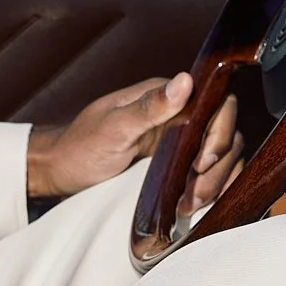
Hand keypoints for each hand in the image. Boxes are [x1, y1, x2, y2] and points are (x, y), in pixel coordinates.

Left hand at [25, 72, 244, 205]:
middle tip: (193, 194)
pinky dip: (212, 188)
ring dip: (215, 181)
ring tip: (190, 204)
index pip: (216, 105)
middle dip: (217, 165)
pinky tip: (197, 204)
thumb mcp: (113, 128)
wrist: (61, 172)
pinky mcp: (177, 164)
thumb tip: (185, 80)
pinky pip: (210, 172)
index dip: (218, 133)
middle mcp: (177, 114)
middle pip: (225, 133)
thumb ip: (150, 107)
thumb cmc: (81, 147)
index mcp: (164, 96)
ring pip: (222, 155)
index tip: (201, 162)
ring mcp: (179, 140)